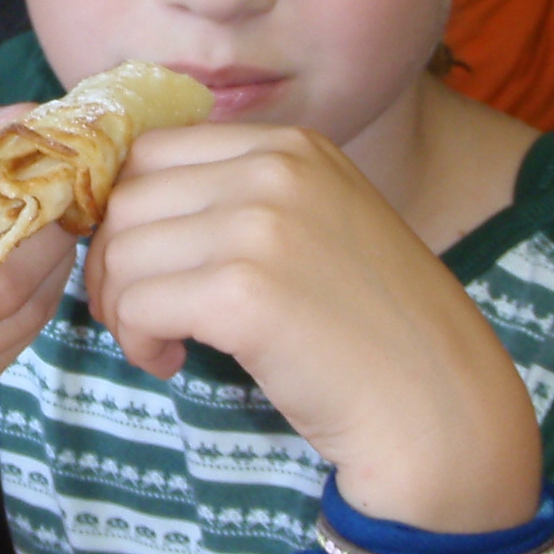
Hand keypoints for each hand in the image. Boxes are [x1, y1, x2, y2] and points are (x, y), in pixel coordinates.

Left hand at [82, 122, 540, 532]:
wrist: (439, 407)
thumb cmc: (371, 333)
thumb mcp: (316, 227)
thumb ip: (240, 200)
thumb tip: (125, 208)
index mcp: (292, 146)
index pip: (152, 152)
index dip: (128, 214)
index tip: (146, 266)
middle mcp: (276, 168)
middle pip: (128, 197)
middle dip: (114, 262)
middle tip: (143, 315)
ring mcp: (261, 225)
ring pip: (122, 251)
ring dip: (123, 306)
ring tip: (162, 344)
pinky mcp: (244, 292)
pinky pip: (137, 304)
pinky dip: (137, 340)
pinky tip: (173, 363)